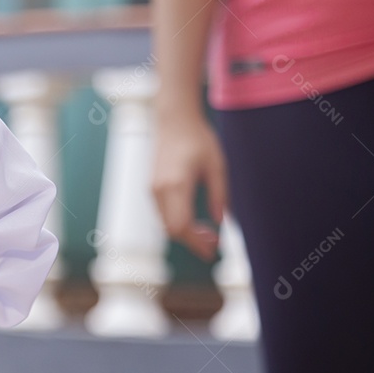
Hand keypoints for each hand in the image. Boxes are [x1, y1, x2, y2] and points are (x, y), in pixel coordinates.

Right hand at [151, 114, 227, 260]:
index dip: (197, 243)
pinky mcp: (152, 188)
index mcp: (176, 185)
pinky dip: (178, 223)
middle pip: (172, 230)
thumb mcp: (217, 166)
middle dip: (193, 241)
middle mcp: (160, 190)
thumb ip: (220, 195)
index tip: (213, 252)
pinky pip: (163, 215)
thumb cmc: (198, 139)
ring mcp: (153, 190)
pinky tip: (194, 221)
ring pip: (166, 224)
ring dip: (186, 233)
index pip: (182, 226)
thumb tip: (222, 222)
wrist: (173, 120)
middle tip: (215, 243)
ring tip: (209, 233)